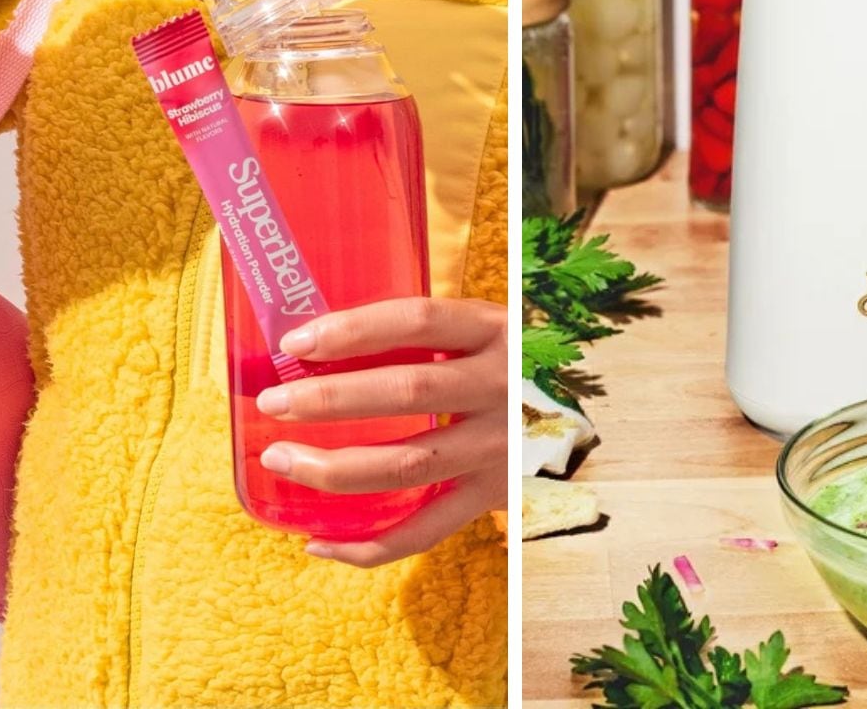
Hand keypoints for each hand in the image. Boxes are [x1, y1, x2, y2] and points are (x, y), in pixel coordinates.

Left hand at [256, 297, 506, 567]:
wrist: (592, 405)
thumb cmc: (511, 359)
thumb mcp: (484, 326)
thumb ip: (426, 330)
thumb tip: (318, 337)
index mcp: (492, 330)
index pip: (418, 320)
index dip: (353, 329)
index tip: (296, 342)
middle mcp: (499, 387)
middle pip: (407, 393)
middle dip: (331, 399)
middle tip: (274, 402)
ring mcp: (498, 447)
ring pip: (408, 465)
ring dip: (335, 469)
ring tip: (281, 460)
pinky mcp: (493, 496)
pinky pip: (426, 530)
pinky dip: (369, 546)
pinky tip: (318, 542)